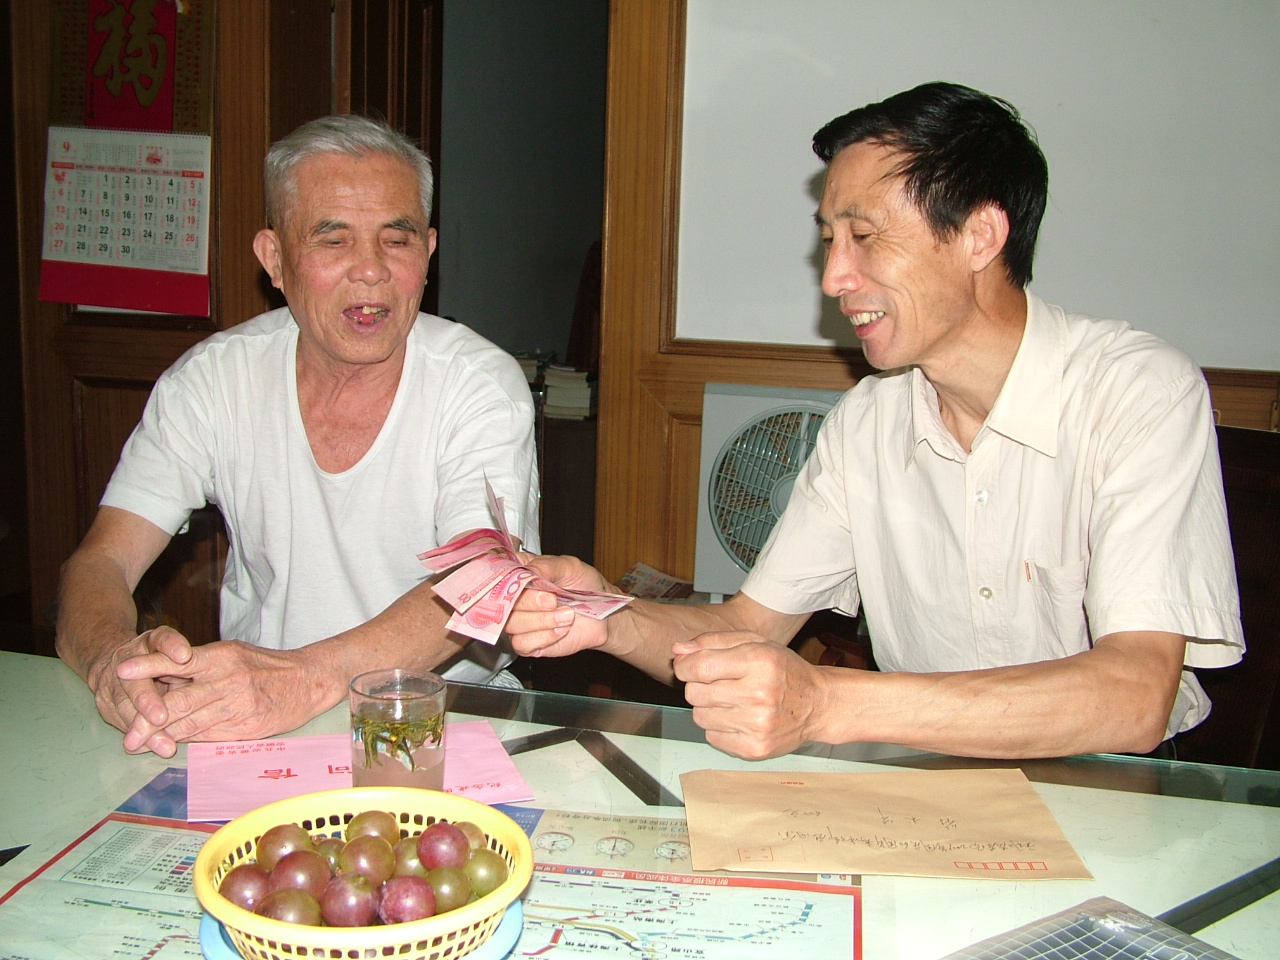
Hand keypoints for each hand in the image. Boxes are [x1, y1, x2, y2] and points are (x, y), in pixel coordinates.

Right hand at [84, 625, 195, 757]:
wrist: (114, 663)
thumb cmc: (159, 658)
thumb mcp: (176, 651)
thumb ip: (185, 659)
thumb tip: (195, 673)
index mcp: (150, 642)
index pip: (161, 640)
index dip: (172, 646)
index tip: (184, 656)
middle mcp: (127, 661)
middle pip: (135, 680)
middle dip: (147, 700)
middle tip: (162, 717)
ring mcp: (112, 683)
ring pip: (126, 708)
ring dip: (145, 729)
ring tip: (164, 745)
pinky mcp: (106, 705)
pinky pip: (123, 723)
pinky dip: (139, 738)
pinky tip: (150, 749)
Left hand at [115, 639, 328, 755]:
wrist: (309, 680)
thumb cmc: (267, 666)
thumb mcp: (234, 654)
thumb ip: (201, 666)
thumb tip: (164, 678)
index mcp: (222, 657)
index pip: (178, 660)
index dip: (147, 666)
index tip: (121, 670)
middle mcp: (228, 680)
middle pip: (178, 701)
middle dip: (146, 719)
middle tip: (125, 734)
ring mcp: (237, 706)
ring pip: (191, 723)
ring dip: (162, 736)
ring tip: (138, 744)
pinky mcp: (246, 727)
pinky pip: (209, 736)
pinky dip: (187, 741)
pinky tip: (171, 745)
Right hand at [505, 554, 610, 657]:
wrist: (603, 615)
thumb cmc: (585, 586)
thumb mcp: (570, 567)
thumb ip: (547, 566)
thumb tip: (527, 572)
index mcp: (520, 573)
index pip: (498, 574)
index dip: (507, 579)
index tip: (526, 581)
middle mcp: (515, 598)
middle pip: (502, 601)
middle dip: (529, 602)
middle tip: (553, 600)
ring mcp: (519, 621)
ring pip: (511, 624)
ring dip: (541, 620)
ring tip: (566, 615)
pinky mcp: (528, 643)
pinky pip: (522, 643)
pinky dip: (544, 637)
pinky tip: (561, 630)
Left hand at [674, 631, 821, 759]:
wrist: (817, 704)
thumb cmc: (783, 670)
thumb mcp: (754, 643)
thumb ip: (712, 642)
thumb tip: (678, 651)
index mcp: (759, 661)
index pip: (698, 667)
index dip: (685, 666)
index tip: (689, 667)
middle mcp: (759, 694)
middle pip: (694, 693)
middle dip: (699, 686)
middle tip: (720, 683)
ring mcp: (757, 725)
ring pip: (699, 716)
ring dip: (709, 707)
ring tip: (732, 700)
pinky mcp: (755, 748)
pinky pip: (712, 737)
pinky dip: (719, 727)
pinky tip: (739, 717)